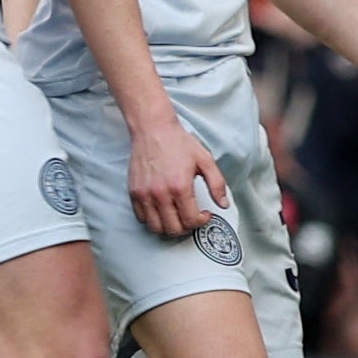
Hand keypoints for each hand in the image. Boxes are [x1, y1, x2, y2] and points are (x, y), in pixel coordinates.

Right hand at [125, 117, 229, 241]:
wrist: (153, 129)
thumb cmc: (178, 142)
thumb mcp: (205, 160)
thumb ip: (217, 184)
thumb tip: (223, 204)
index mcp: (180, 187)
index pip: (191, 220)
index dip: (201, 221)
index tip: (204, 214)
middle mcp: (160, 194)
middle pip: (173, 229)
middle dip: (187, 227)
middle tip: (191, 217)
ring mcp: (145, 194)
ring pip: (156, 228)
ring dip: (169, 227)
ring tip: (177, 216)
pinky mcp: (134, 192)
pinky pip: (141, 218)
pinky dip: (152, 219)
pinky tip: (162, 209)